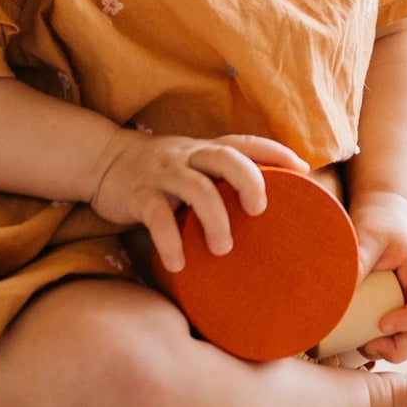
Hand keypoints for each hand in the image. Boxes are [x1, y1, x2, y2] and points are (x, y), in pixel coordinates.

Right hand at [89, 131, 305, 274]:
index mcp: (204, 149)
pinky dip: (170, 241)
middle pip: (225, 157)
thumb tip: (264, 213)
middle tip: (259, 211)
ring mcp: (162, 173)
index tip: (303, 169)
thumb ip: (219, 178)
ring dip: (215, 219)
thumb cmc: (160, 171)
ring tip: (223, 249)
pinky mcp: (138, 194)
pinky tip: (179, 263)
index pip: (245, 143)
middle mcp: (187, 155)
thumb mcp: (191, 164)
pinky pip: (156, 216)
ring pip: (195, 187)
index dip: (275, 152)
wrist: (102, 159)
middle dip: (248, 181)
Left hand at [349, 190, 406, 365]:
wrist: (382, 215)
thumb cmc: (377, 221)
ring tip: (365, 348)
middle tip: (371, 347)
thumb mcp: (368, 234)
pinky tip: (360, 342)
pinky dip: (382, 343)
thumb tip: (340, 293)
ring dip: (391, 349)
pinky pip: (397, 333)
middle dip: (401, 346)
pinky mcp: (397, 307)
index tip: (383, 323)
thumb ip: (359, 258)